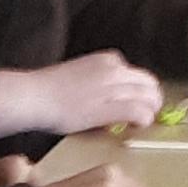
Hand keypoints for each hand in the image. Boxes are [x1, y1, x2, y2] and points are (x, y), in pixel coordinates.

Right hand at [0, 52, 164, 139]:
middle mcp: (115, 70)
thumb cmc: (48, 89)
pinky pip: (139, 111)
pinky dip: (144, 120)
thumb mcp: (80, 74)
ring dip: (150, 112)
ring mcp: (114, 88)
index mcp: (108, 59)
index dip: (140, 90)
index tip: (134, 102)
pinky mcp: (110, 107)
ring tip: (140, 123)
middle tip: (145, 115)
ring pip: (149, 97)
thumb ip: (99, 81)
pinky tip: (137, 127)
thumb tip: (109, 98)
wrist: (35, 96)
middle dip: (152, 100)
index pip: (137, 74)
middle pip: (150, 84)